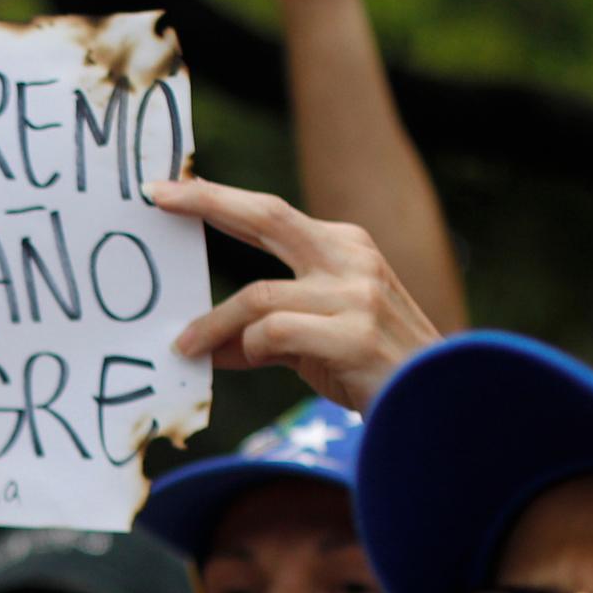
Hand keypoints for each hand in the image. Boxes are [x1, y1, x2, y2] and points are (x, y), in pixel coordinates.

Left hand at [150, 178, 443, 407]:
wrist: (435, 402)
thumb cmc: (371, 368)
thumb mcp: (315, 338)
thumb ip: (265, 331)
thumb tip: (205, 343)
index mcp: (344, 246)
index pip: (270, 213)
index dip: (218, 199)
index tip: (171, 190)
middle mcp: (351, 259)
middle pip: (267, 215)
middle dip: (208, 202)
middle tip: (156, 199)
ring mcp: (357, 294)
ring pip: (258, 296)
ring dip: (213, 324)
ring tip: (185, 347)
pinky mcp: (354, 334)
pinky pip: (275, 333)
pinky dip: (249, 347)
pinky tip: (245, 359)